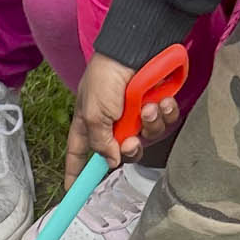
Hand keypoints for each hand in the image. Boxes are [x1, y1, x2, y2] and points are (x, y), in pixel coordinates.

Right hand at [66, 53, 180, 183]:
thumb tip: (111, 162)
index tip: (74, 190)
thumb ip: (100, 143)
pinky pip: (166, 121)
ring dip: (150, 124)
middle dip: (130, 149)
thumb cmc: (106, 76)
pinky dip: (166, 112)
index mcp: (89, 124)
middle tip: (130, 140)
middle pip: (122, 153)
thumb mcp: (93, 113)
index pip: (79, 155)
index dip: (77, 173)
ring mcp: (136, 114)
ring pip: (148, 138)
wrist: (135, 49)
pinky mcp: (156, 105)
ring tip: (148, 107)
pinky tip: (162, 100)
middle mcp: (113, 122)